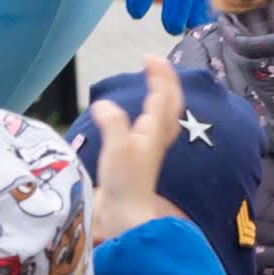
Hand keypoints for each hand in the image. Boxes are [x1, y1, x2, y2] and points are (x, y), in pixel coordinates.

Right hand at [88, 52, 186, 236]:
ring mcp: (150, 150)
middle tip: (155, 65)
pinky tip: (136, 121)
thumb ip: (112, 122)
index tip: (148, 57)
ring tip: (152, 87)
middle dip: (166, 83)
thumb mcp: (117, 147)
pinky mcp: (139, 161)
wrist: (126, 217)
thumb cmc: (126, 183)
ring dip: (161, 98)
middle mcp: (156, 138)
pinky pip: (151, 129)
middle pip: (170, 105)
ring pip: (164, 117)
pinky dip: (149, 116)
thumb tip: (103, 105)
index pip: (162, 95)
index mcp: (154, 131)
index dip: (159, 74)